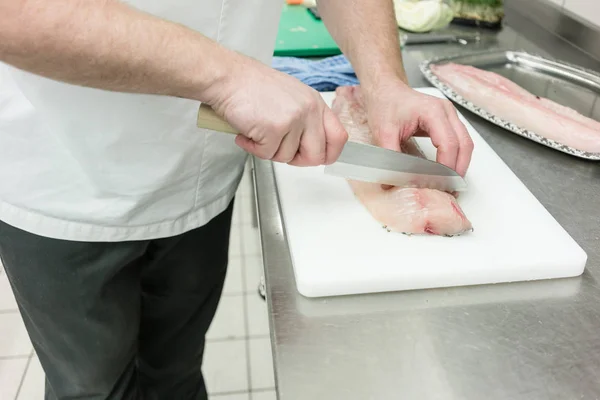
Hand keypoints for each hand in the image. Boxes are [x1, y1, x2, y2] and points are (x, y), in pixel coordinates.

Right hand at [204, 55, 347, 165]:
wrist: (228, 77)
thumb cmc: (252, 86)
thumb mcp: (291, 97)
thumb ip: (305, 120)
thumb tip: (310, 146)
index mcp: (315, 103)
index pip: (339, 137)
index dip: (328, 154)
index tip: (315, 158)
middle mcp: (309, 110)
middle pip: (317, 155)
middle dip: (297, 160)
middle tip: (279, 149)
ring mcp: (293, 120)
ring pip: (288, 157)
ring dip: (269, 150)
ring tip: (258, 131)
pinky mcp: (275, 129)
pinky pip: (267, 154)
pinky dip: (253, 148)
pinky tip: (247, 133)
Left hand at [363, 80, 473, 175]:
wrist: (386, 90)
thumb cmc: (385, 105)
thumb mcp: (383, 132)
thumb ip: (389, 156)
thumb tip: (390, 181)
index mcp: (433, 111)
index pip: (448, 143)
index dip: (446, 166)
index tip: (438, 183)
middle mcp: (447, 112)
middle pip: (464, 144)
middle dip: (458, 169)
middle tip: (449, 189)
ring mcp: (450, 116)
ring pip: (466, 143)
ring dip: (460, 164)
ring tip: (450, 183)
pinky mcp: (448, 121)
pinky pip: (460, 141)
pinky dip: (457, 157)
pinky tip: (447, 170)